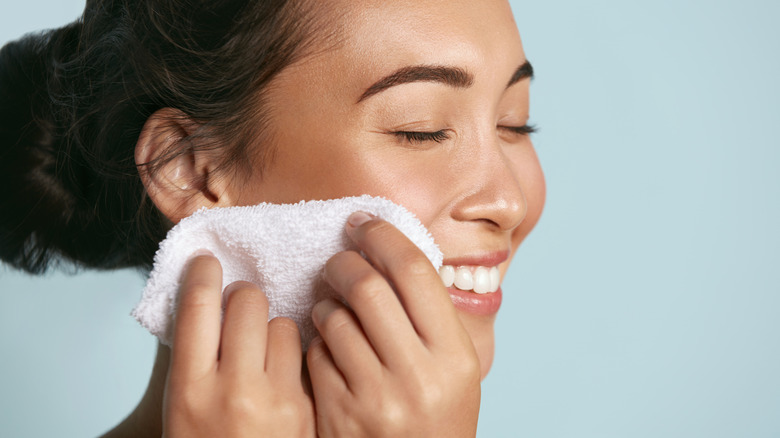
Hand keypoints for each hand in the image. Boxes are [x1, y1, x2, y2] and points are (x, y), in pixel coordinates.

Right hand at [162, 252, 314, 437]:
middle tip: (240, 306)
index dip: (203, 274)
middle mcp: (233, 390)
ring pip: (282, 323)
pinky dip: (295, 352)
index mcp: (189, 389)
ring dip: (272, 326)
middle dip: (243, 296)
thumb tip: (207, 301)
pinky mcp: (308, 408)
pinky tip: (285, 369)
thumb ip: (195, 357)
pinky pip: (306, 353)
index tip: (207, 261)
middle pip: (246, 302)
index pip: (196, 308)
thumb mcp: (183, 407)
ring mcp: (277, 400)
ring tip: (263, 349)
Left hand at [307, 213, 480, 436]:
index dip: (384, 236)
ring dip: (326, 301)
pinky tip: (328, 342)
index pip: (414, 272)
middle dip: (345, 262)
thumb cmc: (438, 416)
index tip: (364, 223)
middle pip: (368, 286)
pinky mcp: (338, 415)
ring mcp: (375, 399)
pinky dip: (317, 338)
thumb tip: (392, 251)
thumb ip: (432, 315)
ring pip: (334, 318)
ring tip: (333, 305)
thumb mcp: (456, 369)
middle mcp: (418, 376)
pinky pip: (316, 354)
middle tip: (339, 260)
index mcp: (455, 357)